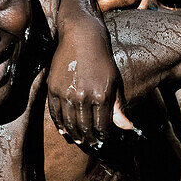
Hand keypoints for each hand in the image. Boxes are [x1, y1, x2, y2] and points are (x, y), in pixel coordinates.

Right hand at [46, 16, 131, 146]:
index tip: (102, 139)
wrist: (81, 38)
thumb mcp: (115, 82)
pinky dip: (60, 125)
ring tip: (78, 139)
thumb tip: (127, 128)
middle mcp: (83, 96)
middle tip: (90, 143)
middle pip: (85, 127)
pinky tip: (64, 130)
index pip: (102, 126)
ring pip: (69, 123)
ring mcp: (66, 93)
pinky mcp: (53, 89)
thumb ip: (119, 107)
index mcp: (102, 95)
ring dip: (74, 134)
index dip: (102, 136)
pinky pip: (55, 113)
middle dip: (89, 138)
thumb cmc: (102, 60)